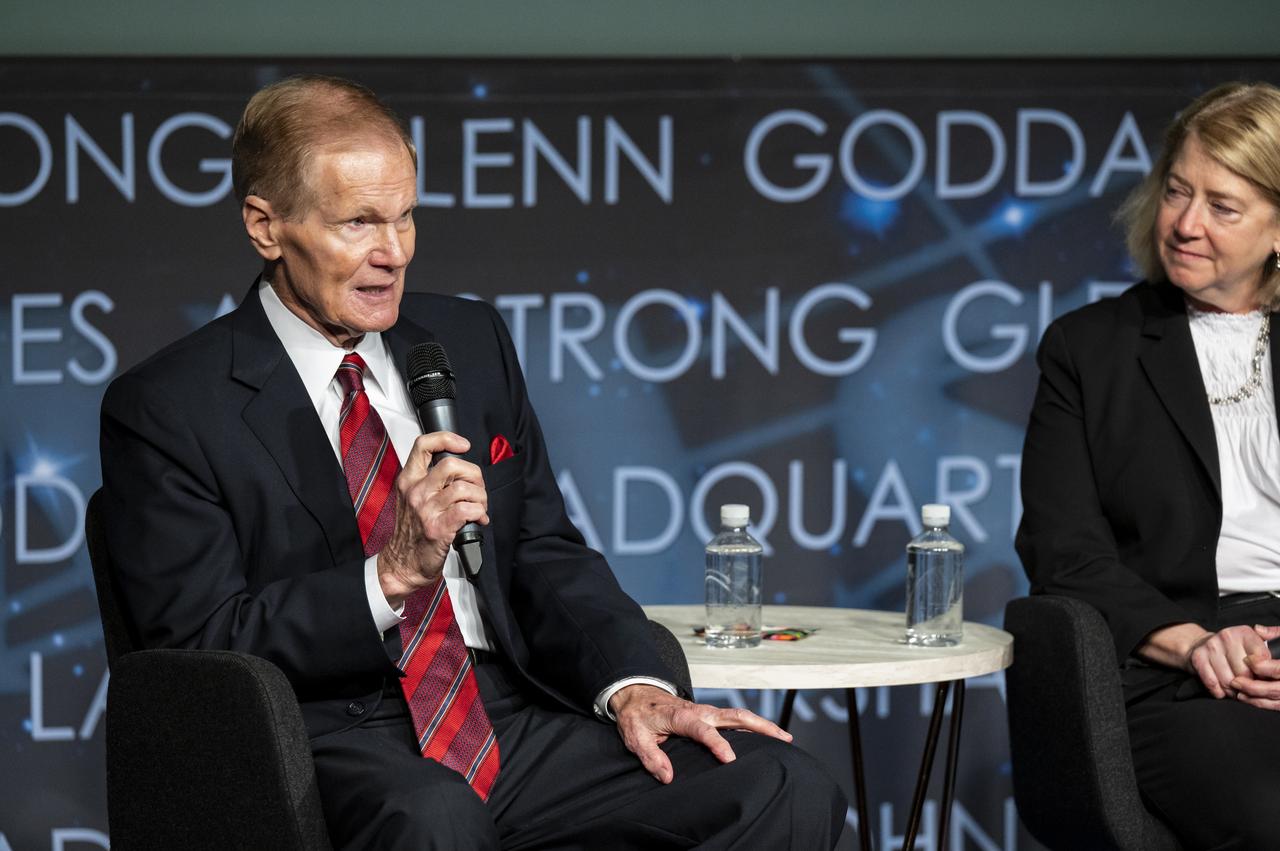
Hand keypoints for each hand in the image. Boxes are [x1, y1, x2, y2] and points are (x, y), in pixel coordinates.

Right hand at [377, 432, 488, 607]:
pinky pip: (467, 509)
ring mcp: (426, 510)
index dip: (447, 438)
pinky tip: (478, 519)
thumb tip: (461, 469)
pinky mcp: (438, 528)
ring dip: (480, 497)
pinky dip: (479, 512)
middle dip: (474, 475)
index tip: (463, 445)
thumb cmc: (413, 532)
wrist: (403, 564)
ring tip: (480, 507)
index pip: (423, 445)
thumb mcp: (412, 498)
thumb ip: (430, 481)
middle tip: (477, 489)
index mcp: (408, 480)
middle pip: (451, 464)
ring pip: (463, 488)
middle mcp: (416, 491)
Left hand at [609, 684, 792, 783]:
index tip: (730, 760)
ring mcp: (705, 710)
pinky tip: (763, 735)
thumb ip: (651, 757)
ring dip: (761, 724)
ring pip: (738, 715)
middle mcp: (699, 711)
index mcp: (682, 717)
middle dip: (760, 726)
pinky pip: (733, 718)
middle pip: (734, 716)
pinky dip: (751, 724)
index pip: (704, 731)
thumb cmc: (637, 716)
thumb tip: (668, 776)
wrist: (635, 693)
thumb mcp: (636, 738)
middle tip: (782, 739)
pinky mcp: (707, 713)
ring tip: (783, 737)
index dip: (718, 745)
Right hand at [1186, 624, 1279, 699]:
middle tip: (1248, 687)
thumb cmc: (1234, 648)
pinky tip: (1222, 689)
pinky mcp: (1198, 657)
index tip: (1262, 679)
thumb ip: (1271, 644)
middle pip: (1245, 674)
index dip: (1264, 675)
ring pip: (1228, 681)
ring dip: (1233, 692)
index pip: (1262, 660)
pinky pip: (1212, 683)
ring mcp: (1211, 646)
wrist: (1199, 645)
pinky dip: (1219, 692)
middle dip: (1248, 686)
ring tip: (1236, 690)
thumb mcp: (1254, 642)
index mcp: (1245, 633)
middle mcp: (1227, 636)